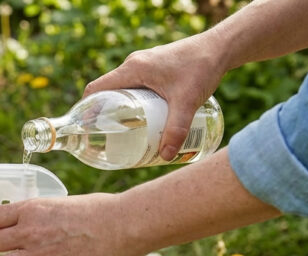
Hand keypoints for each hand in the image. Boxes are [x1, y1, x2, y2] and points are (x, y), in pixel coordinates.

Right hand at [83, 34, 225, 160]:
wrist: (220, 47)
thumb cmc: (202, 67)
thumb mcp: (187, 101)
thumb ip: (177, 129)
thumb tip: (166, 156)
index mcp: (133, 69)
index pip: (97, 88)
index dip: (87, 109)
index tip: (87, 128)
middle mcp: (134, 65)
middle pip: (109, 92)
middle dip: (105, 115)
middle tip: (109, 137)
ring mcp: (145, 65)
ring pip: (124, 90)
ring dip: (121, 109)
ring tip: (126, 132)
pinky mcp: (155, 68)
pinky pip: (136, 86)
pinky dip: (134, 102)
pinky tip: (146, 119)